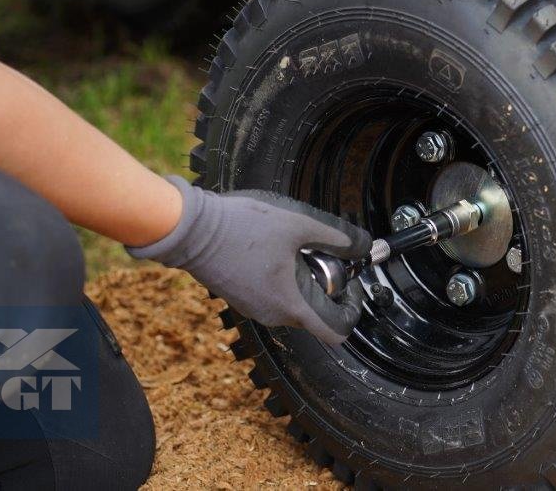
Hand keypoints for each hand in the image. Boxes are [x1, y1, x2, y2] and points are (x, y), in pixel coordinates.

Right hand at [127, 177, 371, 344]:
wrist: (190, 228)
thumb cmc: (242, 227)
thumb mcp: (300, 224)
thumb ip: (338, 237)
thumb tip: (364, 245)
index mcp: (292, 306)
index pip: (337, 331)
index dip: (353, 309)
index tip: (350, 283)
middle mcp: (273, 316)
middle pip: (316, 314)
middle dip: (327, 286)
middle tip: (322, 253)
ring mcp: (254, 309)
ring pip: (294, 304)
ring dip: (304, 280)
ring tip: (295, 247)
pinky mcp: (241, 298)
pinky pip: (273, 296)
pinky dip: (283, 278)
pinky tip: (274, 249)